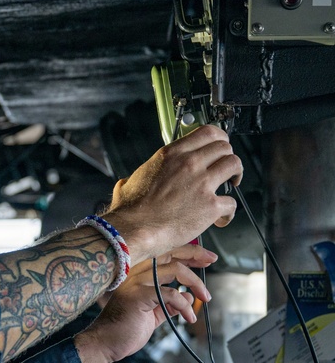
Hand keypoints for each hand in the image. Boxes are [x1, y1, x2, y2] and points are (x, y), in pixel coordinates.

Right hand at [73, 243, 217, 362]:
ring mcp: (135, 282)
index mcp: (135, 273)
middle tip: (211, 261)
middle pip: (170, 254)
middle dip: (195, 255)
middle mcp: (133, 272)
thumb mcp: (152, 313)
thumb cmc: (125, 329)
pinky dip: (185, 306)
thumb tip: (187, 297)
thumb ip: (167, 304)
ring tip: (205, 298)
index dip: (187, 252)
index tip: (204, 257)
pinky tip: (189, 317)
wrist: (106, 344)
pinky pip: (171, 294)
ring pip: (175, 270)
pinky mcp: (138, 296)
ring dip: (196, 284)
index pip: (164, 254)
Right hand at [103, 125, 241, 263]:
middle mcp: (189, 164)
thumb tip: (126, 184)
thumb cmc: (130, 211)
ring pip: (234, 165)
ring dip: (235, 175)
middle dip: (227, 157)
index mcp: (171, 155)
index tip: (219, 145)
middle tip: (224, 168)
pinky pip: (232, 203)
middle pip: (224, 147)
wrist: (134, 230)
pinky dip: (228, 212)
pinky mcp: (211, 206)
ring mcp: (202, 183)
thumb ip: (133, 179)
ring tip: (231, 185)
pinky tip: (220, 218)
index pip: (207, 132)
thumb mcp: (128, 183)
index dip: (219, 137)